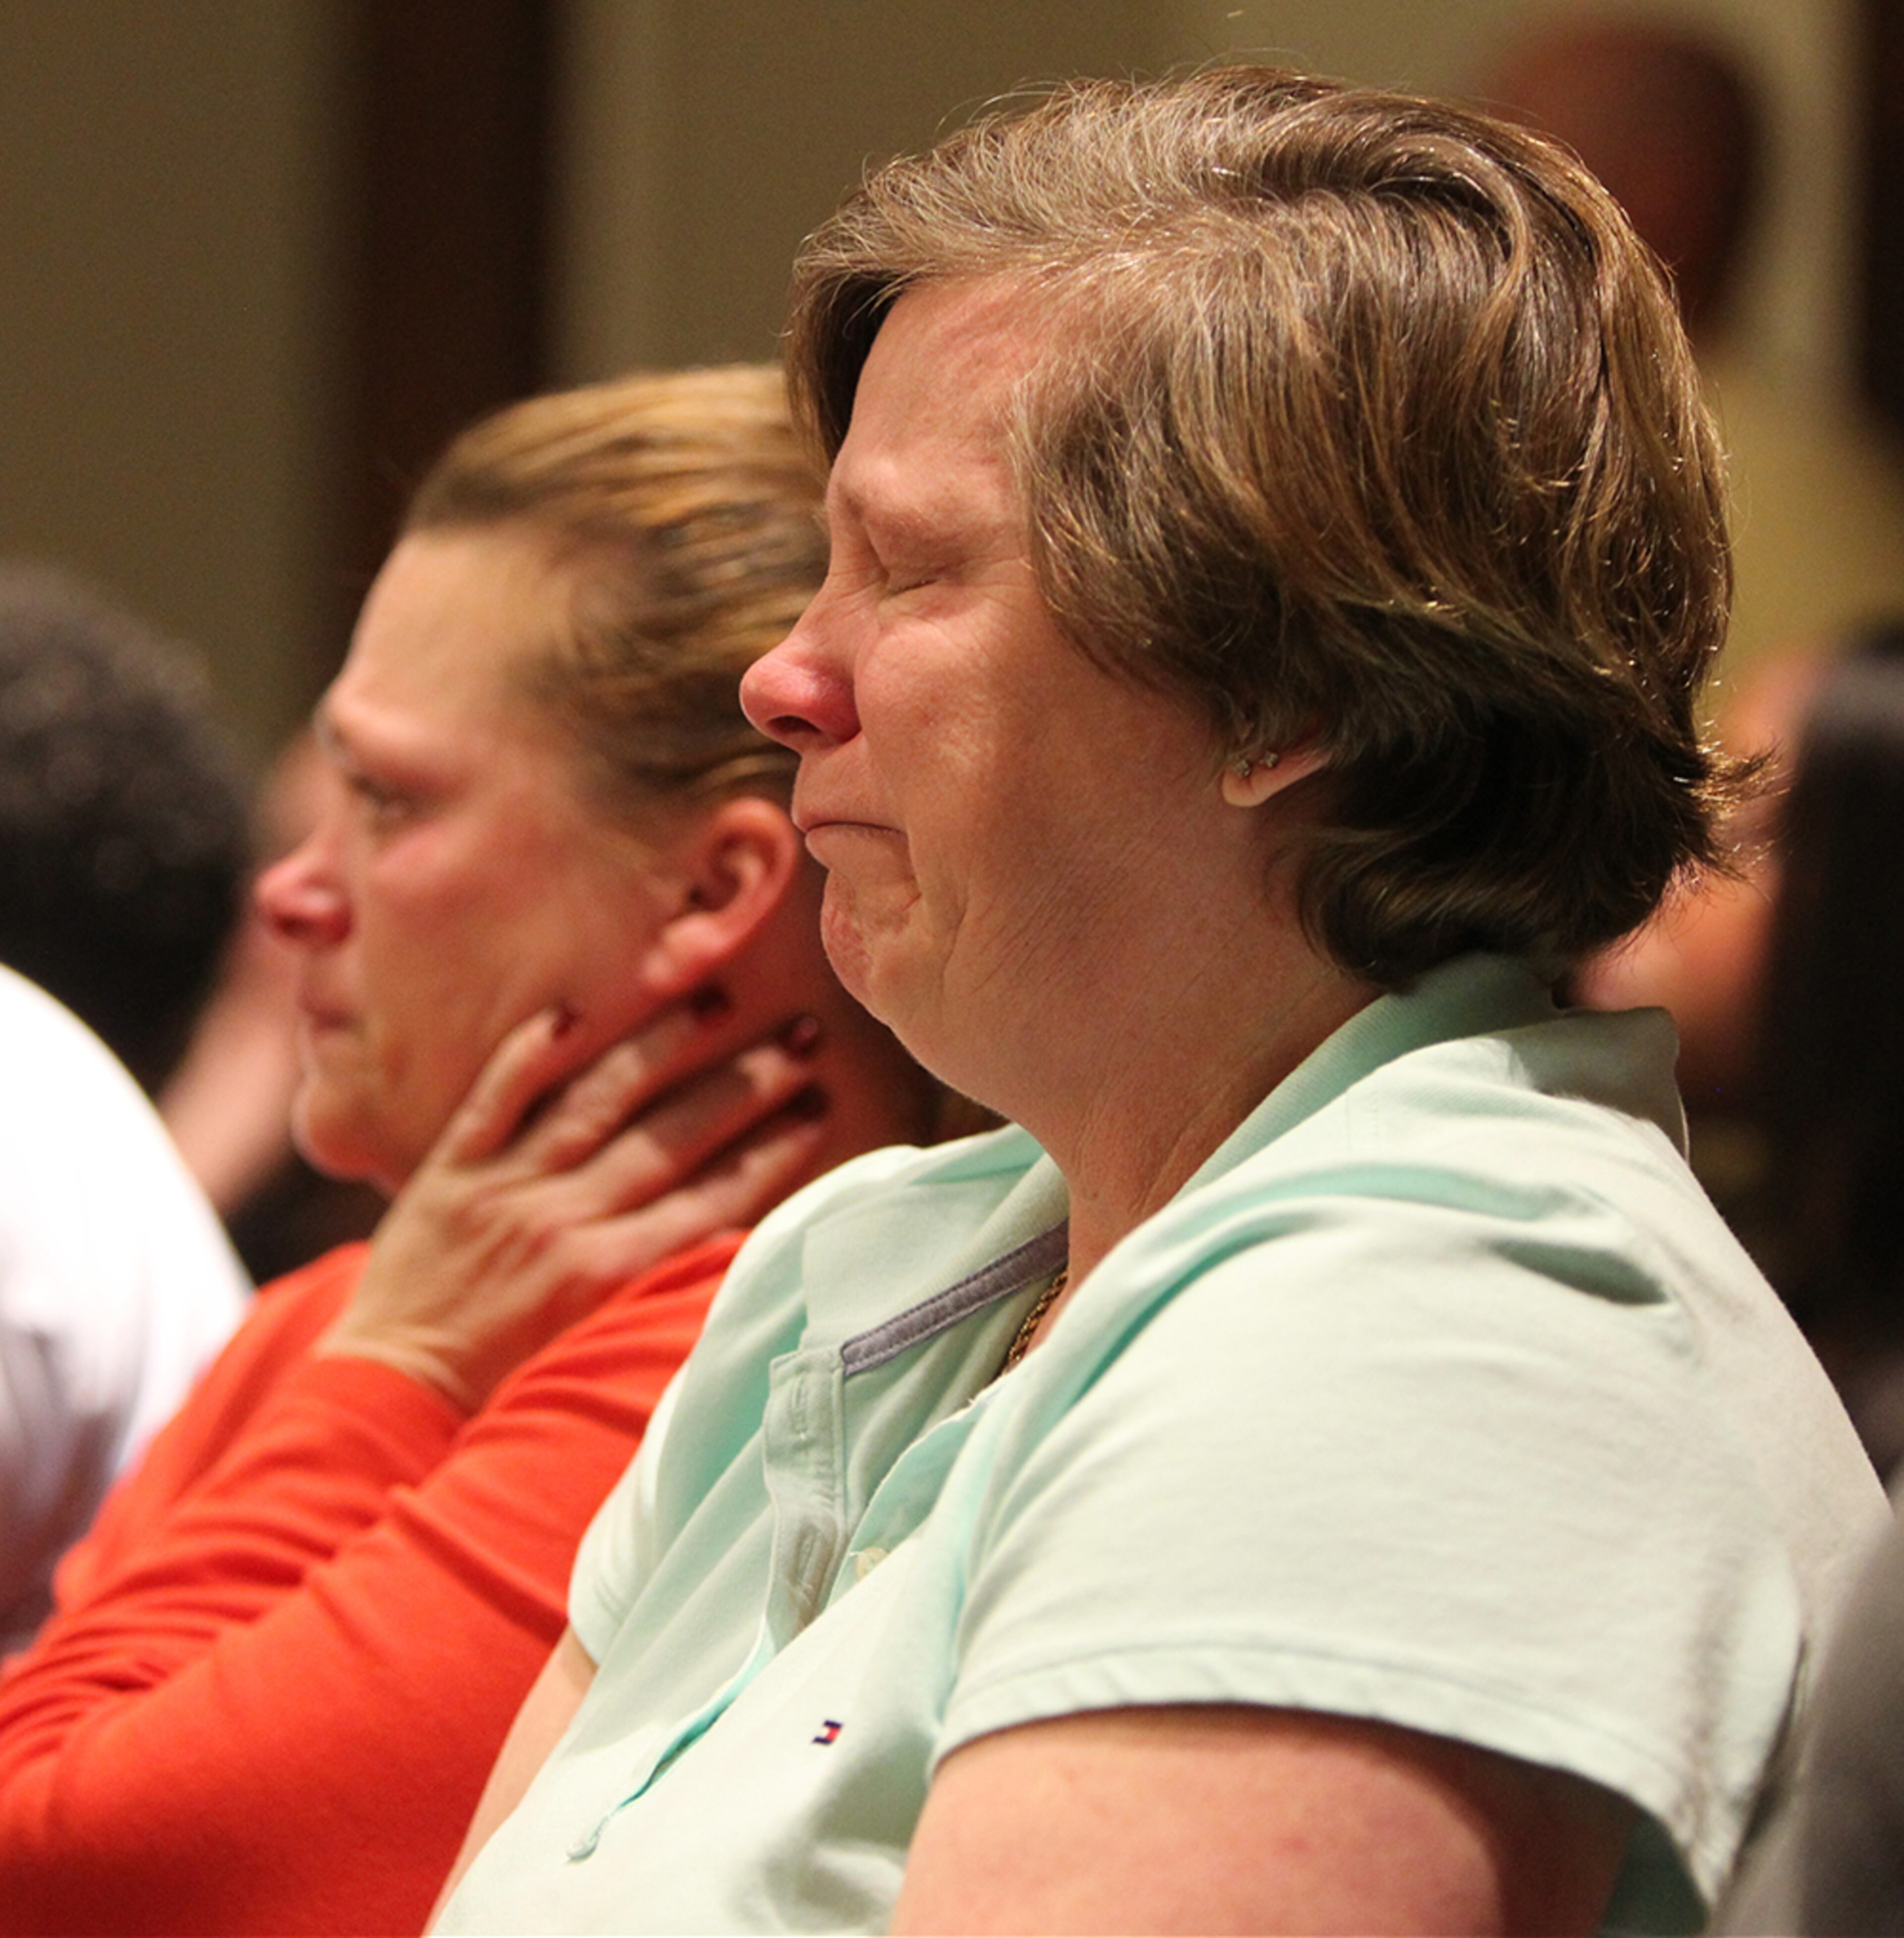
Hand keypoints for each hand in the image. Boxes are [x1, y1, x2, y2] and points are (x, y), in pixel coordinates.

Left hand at [318, 997, 827, 1411]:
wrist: (391, 1389)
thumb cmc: (502, 1378)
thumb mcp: (594, 1342)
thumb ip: (653, 1284)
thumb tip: (730, 1234)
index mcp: (606, 1276)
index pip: (710, 1201)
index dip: (773, 1153)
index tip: (820, 1109)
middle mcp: (563, 1223)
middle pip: (670, 1140)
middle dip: (743, 1088)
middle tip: (799, 1040)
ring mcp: (505, 1187)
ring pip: (595, 1101)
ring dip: (661, 1047)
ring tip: (716, 1001)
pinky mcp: (450, 1168)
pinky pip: (497, 1096)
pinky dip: (533, 1051)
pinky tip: (576, 1008)